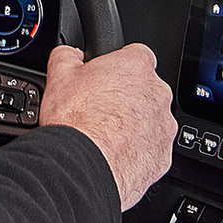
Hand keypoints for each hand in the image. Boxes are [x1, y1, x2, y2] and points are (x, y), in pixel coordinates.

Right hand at [40, 43, 175, 210]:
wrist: (82, 167)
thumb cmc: (75, 123)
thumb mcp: (59, 77)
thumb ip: (67, 56)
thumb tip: (70, 54)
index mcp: (136, 68)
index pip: (137, 55)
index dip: (119, 66)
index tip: (107, 78)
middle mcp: (157, 94)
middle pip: (145, 90)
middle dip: (127, 98)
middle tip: (101, 110)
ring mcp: (163, 126)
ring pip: (152, 120)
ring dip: (135, 125)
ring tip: (106, 136)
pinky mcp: (162, 155)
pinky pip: (152, 149)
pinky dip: (138, 151)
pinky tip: (114, 154)